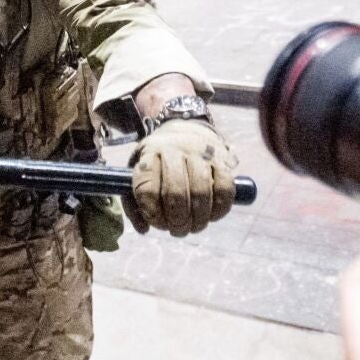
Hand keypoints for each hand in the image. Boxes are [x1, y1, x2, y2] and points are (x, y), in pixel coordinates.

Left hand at [124, 119, 236, 236]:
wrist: (186, 130)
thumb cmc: (159, 161)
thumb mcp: (138, 172)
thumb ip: (135, 203)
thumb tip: (144, 229)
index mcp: (149, 154)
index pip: (146, 188)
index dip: (151, 212)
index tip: (155, 222)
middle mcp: (174, 150)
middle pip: (175, 193)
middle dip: (177, 220)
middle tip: (177, 230)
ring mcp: (200, 153)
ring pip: (201, 192)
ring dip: (198, 218)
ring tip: (194, 226)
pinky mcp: (222, 158)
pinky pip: (225, 188)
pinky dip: (220, 208)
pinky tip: (212, 216)